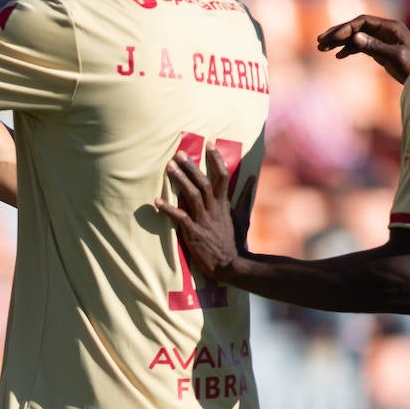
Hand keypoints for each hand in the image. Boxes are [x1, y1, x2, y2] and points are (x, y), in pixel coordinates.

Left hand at [155, 144, 243, 280]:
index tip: (209, 144)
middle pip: (203, 182)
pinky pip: (180, 218)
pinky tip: (156, 201)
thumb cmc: (234, 240)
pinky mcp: (194, 233)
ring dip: (180, 181)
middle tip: (179, 153)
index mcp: (224, 203)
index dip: (216, 159)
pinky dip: (168, 209)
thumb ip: (246, 196)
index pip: (222, 176)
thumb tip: (253, 177)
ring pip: (192, 195)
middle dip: (191, 166)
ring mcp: (203, 220)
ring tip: (169, 168)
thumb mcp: (243, 216)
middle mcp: (214, 209)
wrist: (231, 264)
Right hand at [316, 14, 409, 83]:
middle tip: (319, 41)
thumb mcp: (396, 57)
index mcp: (390, 27)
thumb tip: (354, 37)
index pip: (362, 21)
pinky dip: (349, 50)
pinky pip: (362, 46)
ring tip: (322, 48)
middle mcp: (386, 30)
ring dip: (340, 42)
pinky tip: (338, 56)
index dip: (345, 28)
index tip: (332, 39)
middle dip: (338, 33)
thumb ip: (375, 46)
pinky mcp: (382, 50)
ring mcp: (383, 40)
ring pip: (357, 36)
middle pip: (356, 27)